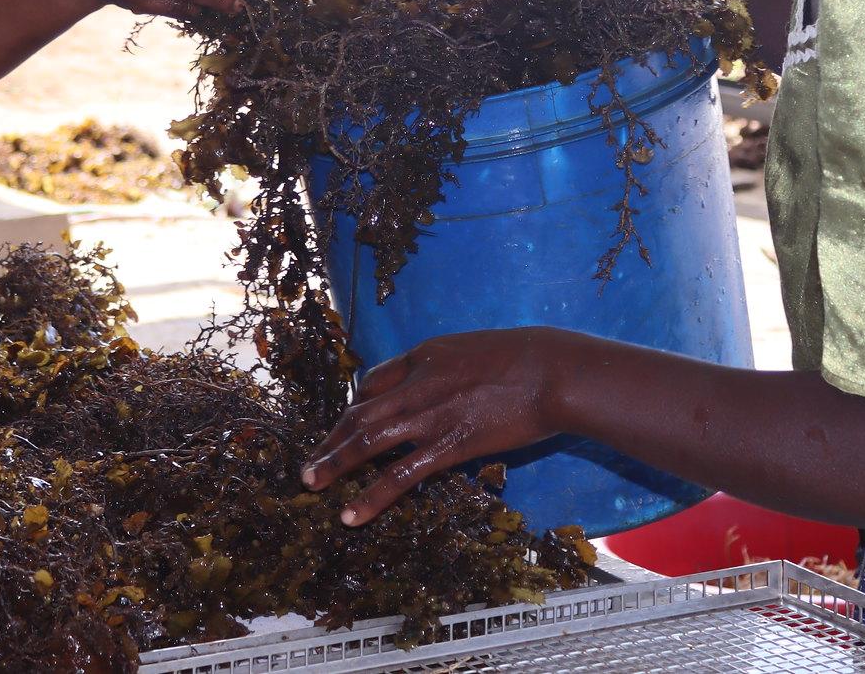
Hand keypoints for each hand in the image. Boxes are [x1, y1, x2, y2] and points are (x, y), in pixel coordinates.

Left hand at [302, 327, 582, 524]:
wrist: (553, 370)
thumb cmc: (528, 358)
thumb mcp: (477, 350)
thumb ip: (451, 367)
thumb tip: (445, 387)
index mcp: (424, 355)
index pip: (374, 380)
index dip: (355, 404)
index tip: (347, 423)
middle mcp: (417, 382)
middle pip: (359, 411)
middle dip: (331, 438)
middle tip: (311, 461)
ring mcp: (429, 415)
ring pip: (366, 440)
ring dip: (334, 463)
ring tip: (311, 483)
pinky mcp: (449, 445)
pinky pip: (399, 475)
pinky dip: (371, 496)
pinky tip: (351, 515)